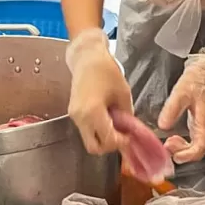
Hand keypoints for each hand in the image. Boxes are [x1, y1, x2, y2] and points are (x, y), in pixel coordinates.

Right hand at [65, 29, 132, 155]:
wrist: (87, 57)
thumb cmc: (106, 70)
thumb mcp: (123, 93)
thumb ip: (127, 115)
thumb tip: (131, 131)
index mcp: (93, 111)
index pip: (107, 140)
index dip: (121, 142)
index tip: (131, 137)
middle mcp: (80, 117)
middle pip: (94, 147)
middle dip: (110, 146)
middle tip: (122, 136)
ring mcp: (74, 116)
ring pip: (89, 140)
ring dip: (103, 138)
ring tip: (116, 125)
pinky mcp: (72, 113)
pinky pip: (85, 130)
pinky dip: (97, 130)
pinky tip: (107, 119)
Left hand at [156, 53, 204, 163]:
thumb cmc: (196, 80)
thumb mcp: (181, 91)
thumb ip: (172, 108)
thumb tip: (163, 126)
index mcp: (204, 120)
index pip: (201, 146)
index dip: (188, 155)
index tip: (175, 154)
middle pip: (198, 151)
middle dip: (182, 153)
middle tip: (167, 147)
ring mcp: (202, 127)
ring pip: (195, 147)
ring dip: (181, 150)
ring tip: (168, 143)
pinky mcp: (197, 126)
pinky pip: (192, 142)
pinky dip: (181, 144)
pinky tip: (171, 139)